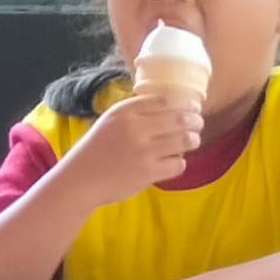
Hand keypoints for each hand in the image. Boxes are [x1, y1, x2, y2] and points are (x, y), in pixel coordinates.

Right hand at [65, 94, 202, 204]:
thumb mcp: (110, 121)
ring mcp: (143, 150)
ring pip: (184, 140)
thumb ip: (134, 112)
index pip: (164, 100)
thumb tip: (166, 106)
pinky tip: (174, 162)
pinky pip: (178, 164)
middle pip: (179, 118)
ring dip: (192, 140)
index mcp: (126, 111)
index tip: (191, 107)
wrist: (80, 179)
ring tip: (192, 141)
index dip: (182, 103)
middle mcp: (136, 127)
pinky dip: (180, 163)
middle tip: (198, 124)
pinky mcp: (148, 172)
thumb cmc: (95, 150)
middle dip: (195, 121)